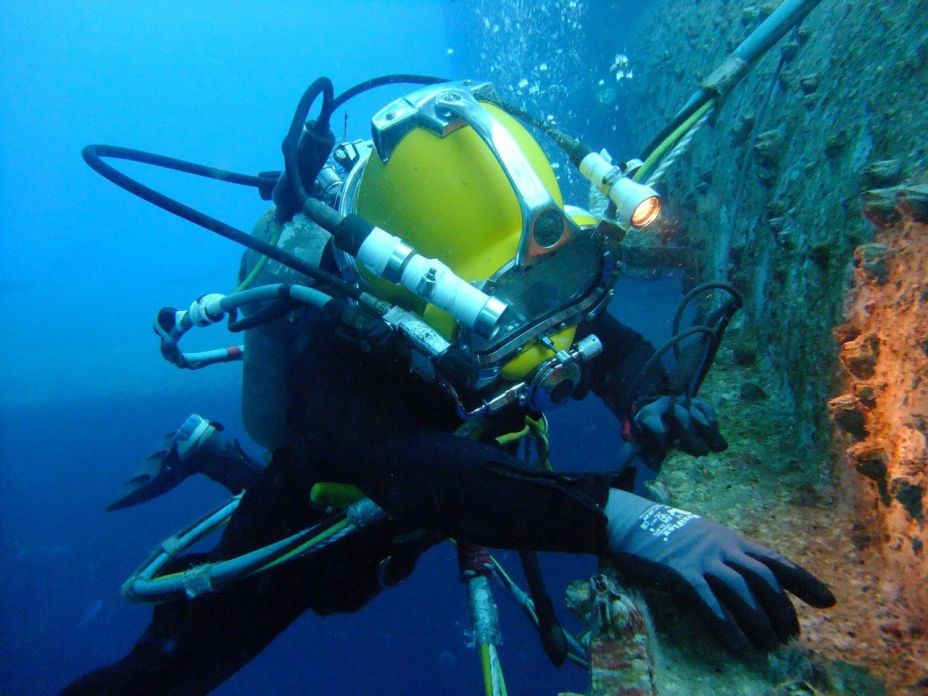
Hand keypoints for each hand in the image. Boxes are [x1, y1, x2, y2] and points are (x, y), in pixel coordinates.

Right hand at [604, 489, 834, 650]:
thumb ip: (728, 555)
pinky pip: (708, 603)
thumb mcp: (706, 536)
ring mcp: (702, 559)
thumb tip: (753, 581)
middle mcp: (723, 547)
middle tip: (790, 636)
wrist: (631, 522)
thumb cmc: (668, 534)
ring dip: (758, 622)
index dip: (805, 581)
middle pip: (764, 578)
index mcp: (732, 539)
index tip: (828, 602)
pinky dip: (726, 627)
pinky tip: (738, 646)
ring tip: (768, 647)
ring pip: (741, 592)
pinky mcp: (680, 573)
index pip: (776, 560)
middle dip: (782, 609)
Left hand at [633, 396, 727, 455]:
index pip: (656, 424)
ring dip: (706, 430)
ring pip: (695, 412)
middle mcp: (666, 405)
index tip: (670, 451)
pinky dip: (712, 420)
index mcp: (649, 415)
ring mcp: (682, 401)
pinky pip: (706, 407)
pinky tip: (717, 435)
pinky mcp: (695, 402)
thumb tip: (620, 466)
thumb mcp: (637, 442)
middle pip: (680, 416)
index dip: (662, 437)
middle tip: (701, 452)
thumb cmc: (647, 434)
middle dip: (690, 435)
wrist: (655, 415)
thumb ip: (631, 451)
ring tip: (716, 447)